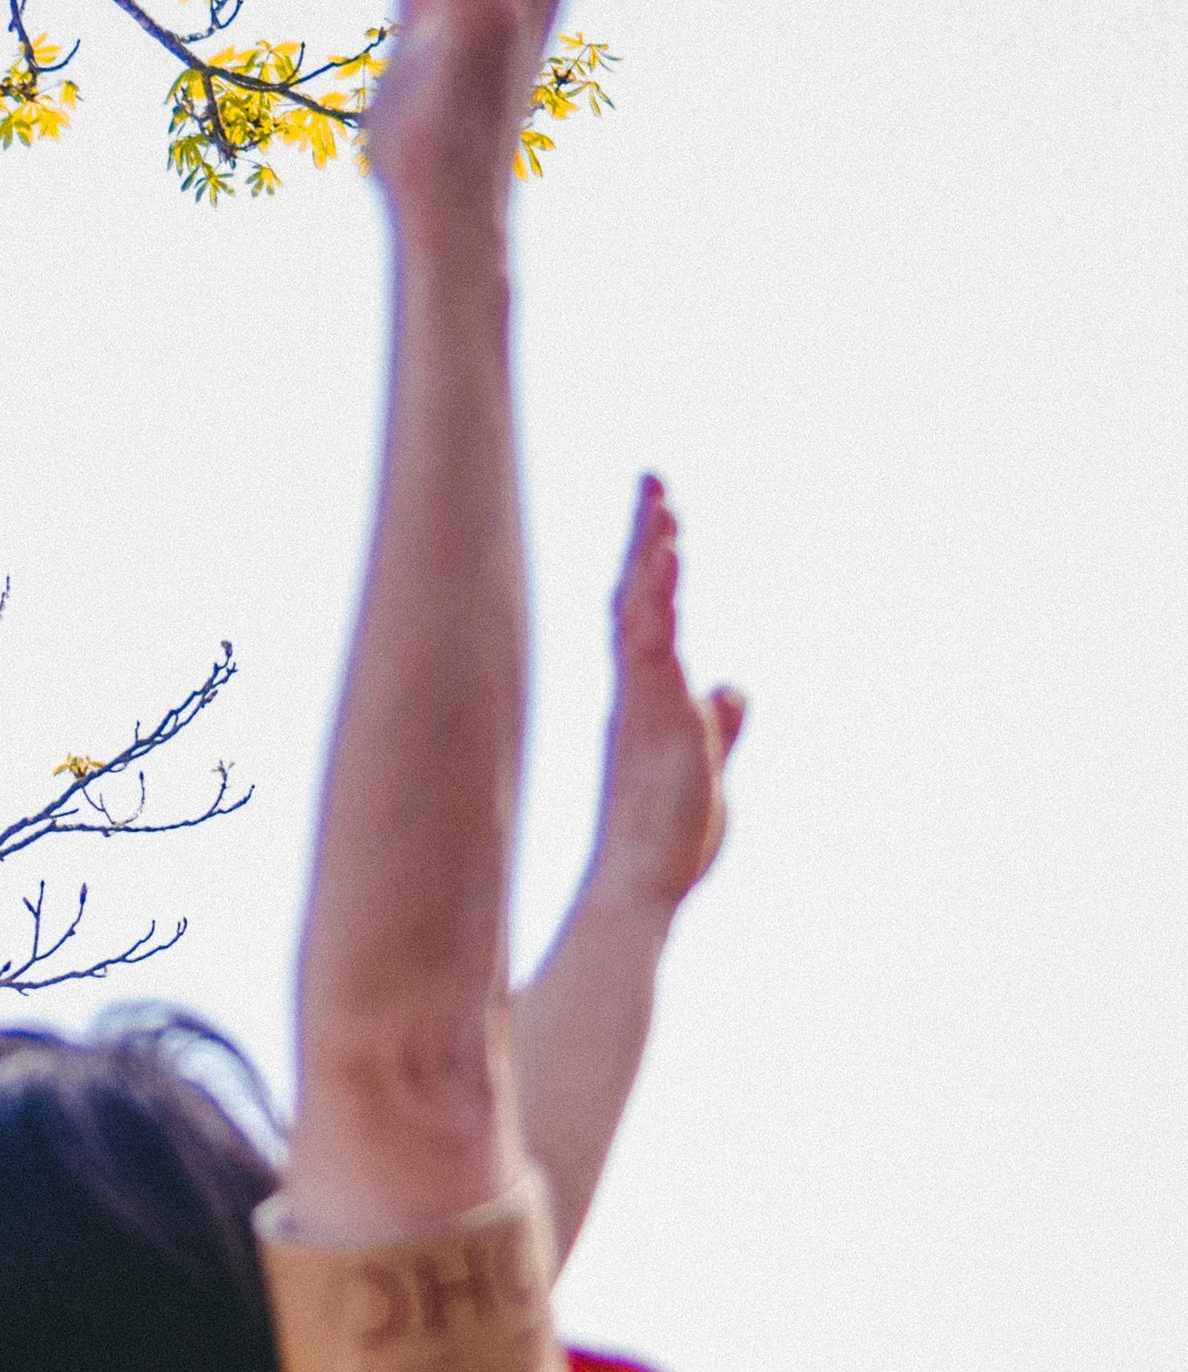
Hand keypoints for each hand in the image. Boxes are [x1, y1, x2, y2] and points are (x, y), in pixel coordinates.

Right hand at [585, 476, 745, 920]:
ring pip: (640, 607)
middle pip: (636, 599)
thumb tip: (736, 690)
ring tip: (662, 500)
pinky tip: (666, 549)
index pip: (648, 623)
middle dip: (646, 541)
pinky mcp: (650, 706)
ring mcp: (640, 697)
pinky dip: (656, 588)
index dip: (652, 573)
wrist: (642, 885)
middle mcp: (636, 692)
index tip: (662, 525)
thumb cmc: (670, 840)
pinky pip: (650, 633)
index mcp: (647, 703)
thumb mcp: (708, 765)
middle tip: (654, 486)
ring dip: (652, 550)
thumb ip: (719, 724)